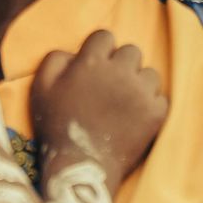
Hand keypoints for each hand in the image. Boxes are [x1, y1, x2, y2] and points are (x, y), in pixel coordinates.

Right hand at [31, 30, 167, 187]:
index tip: (95, 65)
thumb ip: (55, 59)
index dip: (99, 49)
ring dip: (138, 82)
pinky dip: (150, 104)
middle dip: (121, 63)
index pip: (105, 36)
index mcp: (92, 61)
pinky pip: (161, 97)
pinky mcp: (156, 114)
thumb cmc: (57, 126)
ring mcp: (141, 93)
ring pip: (149, 73)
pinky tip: (136, 116)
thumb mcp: (41, 87)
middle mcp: (120, 72)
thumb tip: (75, 52)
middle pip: (132, 51)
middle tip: (110, 84)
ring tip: (125, 100)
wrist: (82, 166)